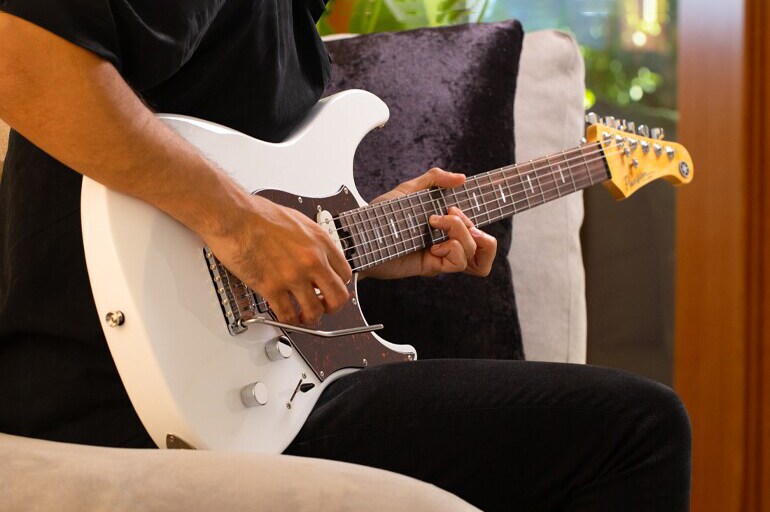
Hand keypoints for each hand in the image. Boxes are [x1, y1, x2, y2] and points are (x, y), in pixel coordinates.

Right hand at [203, 195, 351, 325]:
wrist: (232, 215)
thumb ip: (310, 241)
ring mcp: (293, 275)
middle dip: (331, 307)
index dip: (338, 285)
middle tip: (323, 308)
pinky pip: (287, 315)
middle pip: (338, 297)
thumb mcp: (297, 221)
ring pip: (314, 312)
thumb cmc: (257, 214)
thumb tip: (313, 253)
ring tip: (303, 317)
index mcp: (320, 241)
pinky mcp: (271, 287)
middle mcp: (311, 260)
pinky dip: (288, 321)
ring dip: (310, 318)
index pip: (344, 274)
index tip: (330, 289)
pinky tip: (285, 318)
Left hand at [360, 168, 497, 279]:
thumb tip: (462, 178)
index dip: (483, 224)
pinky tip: (433, 245)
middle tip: (449, 214)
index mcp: (444, 227)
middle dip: (469, 222)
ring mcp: (440, 256)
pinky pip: (459, 262)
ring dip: (459, 231)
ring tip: (435, 224)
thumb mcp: (407, 191)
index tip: (474, 208)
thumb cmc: (379, 217)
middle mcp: (446, 243)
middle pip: (484, 241)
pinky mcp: (432, 267)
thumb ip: (434, 179)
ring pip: (473, 250)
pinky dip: (451, 249)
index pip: (478, 231)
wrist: (360, 237)